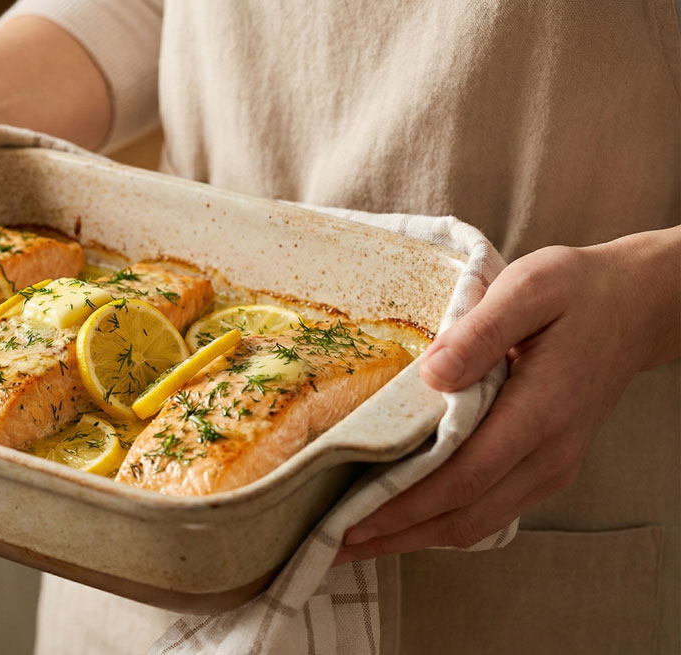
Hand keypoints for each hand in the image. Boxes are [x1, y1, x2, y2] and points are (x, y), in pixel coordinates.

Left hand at [335, 228, 680, 563]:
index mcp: (540, 411)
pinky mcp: (546, 467)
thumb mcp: (529, 287)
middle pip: (464, 517)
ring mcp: (552, 466)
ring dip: (415, 537)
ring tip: (355, 541)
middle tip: (332, 547)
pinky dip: (441, 521)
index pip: (462, 478)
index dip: (403, 507)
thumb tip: (431, 375)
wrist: (637, 305)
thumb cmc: (578, 290)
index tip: (349, 521)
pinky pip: (489, 509)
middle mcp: (549, 453)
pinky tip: (401, 517)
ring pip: (477, 523)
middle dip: (396, 537)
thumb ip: (481, 331)